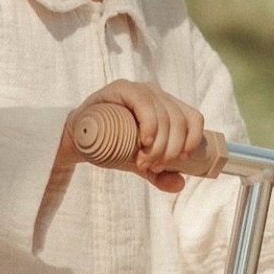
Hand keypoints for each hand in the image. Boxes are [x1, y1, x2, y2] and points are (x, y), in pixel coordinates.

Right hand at [61, 80, 206, 193]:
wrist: (79, 140)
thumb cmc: (112, 147)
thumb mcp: (139, 162)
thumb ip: (159, 174)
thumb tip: (180, 184)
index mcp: (168, 107)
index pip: (193, 119)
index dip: (192, 140)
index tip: (179, 161)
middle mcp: (158, 94)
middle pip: (179, 121)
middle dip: (170, 150)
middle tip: (152, 167)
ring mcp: (140, 89)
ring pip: (164, 115)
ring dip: (159, 145)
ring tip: (143, 161)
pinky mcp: (122, 88)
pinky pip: (144, 102)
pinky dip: (149, 125)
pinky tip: (144, 141)